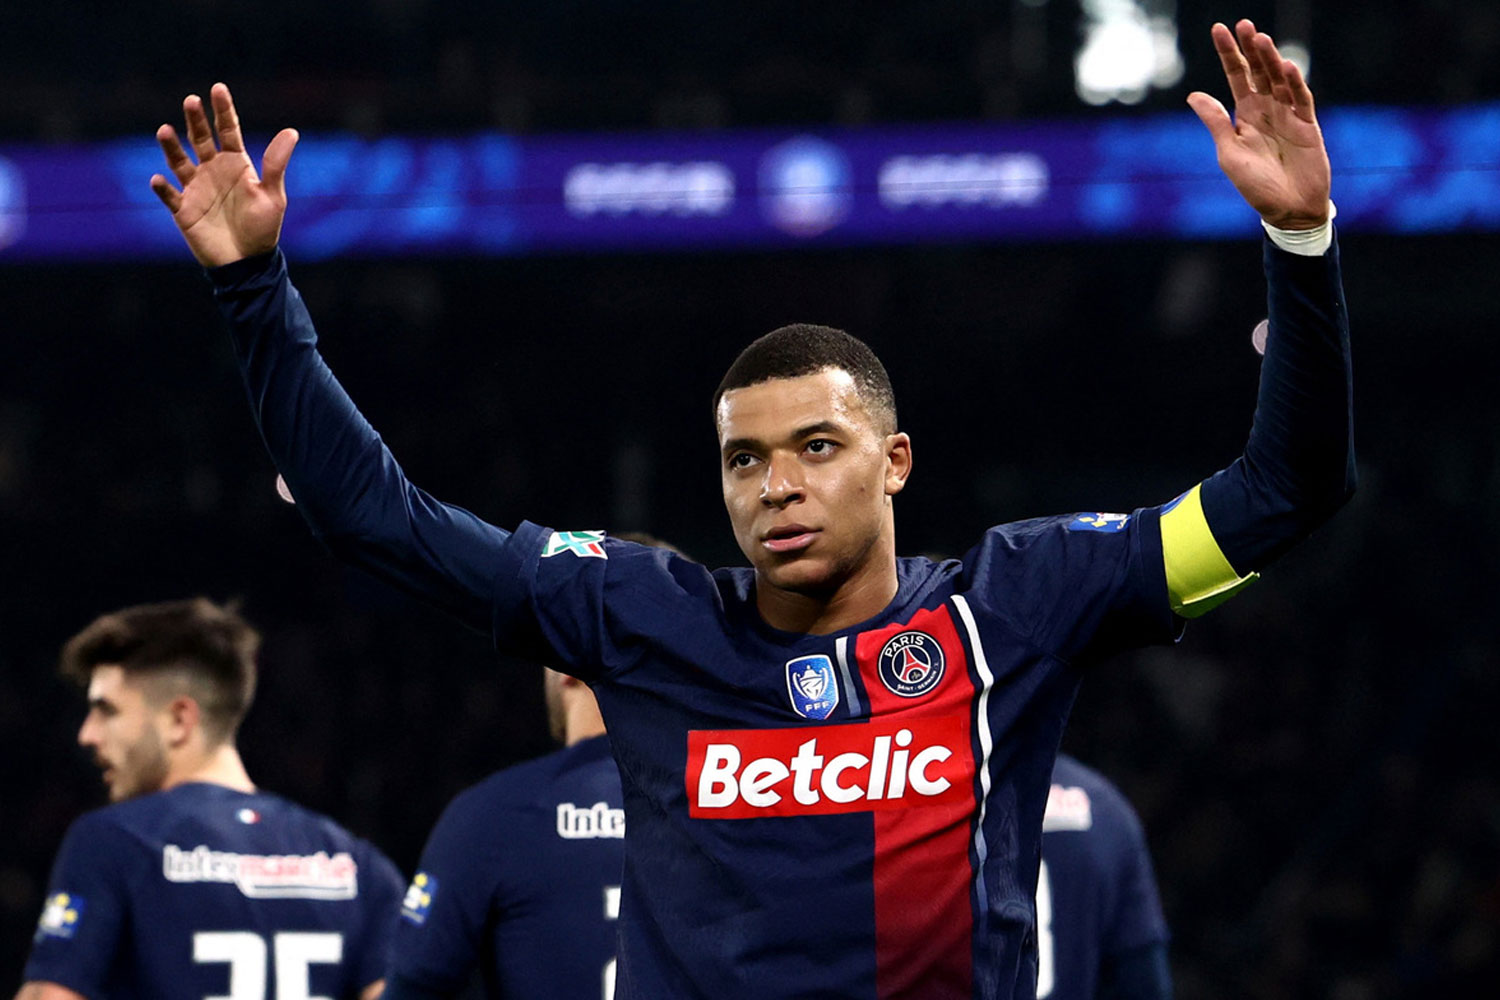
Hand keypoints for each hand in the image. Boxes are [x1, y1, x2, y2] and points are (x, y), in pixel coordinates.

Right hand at [150, 83, 299, 266]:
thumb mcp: (273, 196)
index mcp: (236, 164)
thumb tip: (292, 131)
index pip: (228, 131)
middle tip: (190, 101)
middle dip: (195, 120)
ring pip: (179, 161)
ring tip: (165, 131)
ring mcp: (196, 188)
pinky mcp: (183, 209)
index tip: (217, 88)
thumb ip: (275, 164)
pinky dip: (162, 187)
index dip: (223, 110)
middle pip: (200, 139)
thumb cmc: (263, 229)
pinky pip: (168, 194)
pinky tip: (158, 179)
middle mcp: (213, 170)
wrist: (247, 263)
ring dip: (171, 146)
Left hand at [1188, 20, 1329, 229]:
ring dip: (1271, 60)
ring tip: (1261, 39)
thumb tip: (1193, 95)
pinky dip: (1294, 83)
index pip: (1236, 77)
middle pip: (1259, 72)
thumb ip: (1216, 123)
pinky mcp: (1308, 125)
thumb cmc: (1256, 186)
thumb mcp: (1229, 153)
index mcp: (1245, 116)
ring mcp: (1289, 115)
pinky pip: (1301, 99)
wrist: (1288, 210)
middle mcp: (1267, 110)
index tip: (1219, 29)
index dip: (1229, 54)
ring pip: (1279, 80)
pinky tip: (1286, 67)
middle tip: (1244, 24)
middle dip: (1251, 48)